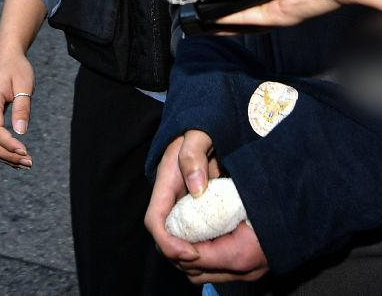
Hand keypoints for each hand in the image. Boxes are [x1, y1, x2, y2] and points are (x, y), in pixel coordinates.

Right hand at [0, 49, 35, 168]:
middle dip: (7, 155)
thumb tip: (21, 133)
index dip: (8, 144)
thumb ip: (22, 108)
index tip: (25, 152)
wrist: (6, 58)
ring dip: (6, 156)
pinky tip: (18, 157)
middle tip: (29, 163)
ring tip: (26, 164)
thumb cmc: (18, 69)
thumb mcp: (24, 85)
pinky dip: (3, 150)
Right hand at [145, 132, 266, 283]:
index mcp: (166, 181)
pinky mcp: (199, 203)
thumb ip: (194, 154)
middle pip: (165, 235)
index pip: (155, 220)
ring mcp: (184, 200)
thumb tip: (196, 189)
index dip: (168, 242)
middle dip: (180, 255)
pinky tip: (226, 245)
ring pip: (180, 235)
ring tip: (216, 260)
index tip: (191, 253)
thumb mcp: (198, 132)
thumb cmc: (204, 123)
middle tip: (207, 262)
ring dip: (193, 252)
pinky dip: (206, 241)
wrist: (213, 120)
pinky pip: (198, 228)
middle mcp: (171, 195)